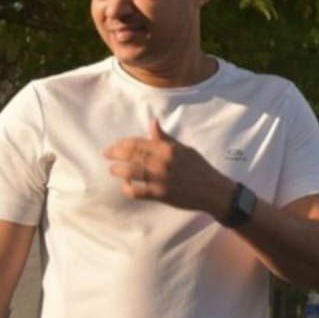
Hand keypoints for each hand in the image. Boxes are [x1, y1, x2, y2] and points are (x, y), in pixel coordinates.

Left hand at [104, 120, 231, 217]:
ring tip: (112, 169)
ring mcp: (160, 179)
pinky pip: (137, 191)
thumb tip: (152, 123)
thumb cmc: (199, 168)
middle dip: (115, 154)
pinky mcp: (160, 194)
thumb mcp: (185, 149)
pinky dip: (128, 189)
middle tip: (106, 154)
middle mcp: (163, 162)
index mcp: (169, 149)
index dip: (123, 143)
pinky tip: (125, 186)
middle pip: (132, 156)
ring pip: (131, 172)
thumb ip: (165, 138)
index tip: (115, 145)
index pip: (139, 143)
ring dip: (118, 170)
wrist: (212, 190)